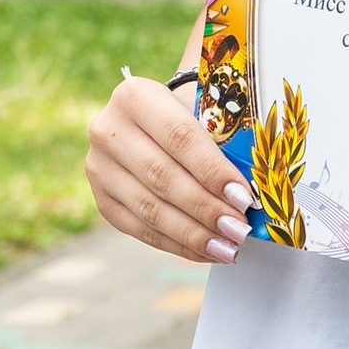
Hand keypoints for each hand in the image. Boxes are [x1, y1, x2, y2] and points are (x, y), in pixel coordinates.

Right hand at [87, 75, 250, 263]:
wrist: (154, 122)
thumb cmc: (190, 114)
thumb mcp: (205, 112)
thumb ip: (223, 142)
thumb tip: (249, 193)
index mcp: (135, 96)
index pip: (179, 137)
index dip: (213, 171)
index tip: (244, 198)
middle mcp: (107, 130)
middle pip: (162, 177)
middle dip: (206, 208)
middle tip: (239, 229)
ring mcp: (99, 168)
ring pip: (150, 209)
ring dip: (194, 234)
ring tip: (229, 247)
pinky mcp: (103, 200)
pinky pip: (142, 230)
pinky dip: (178, 244)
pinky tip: (207, 251)